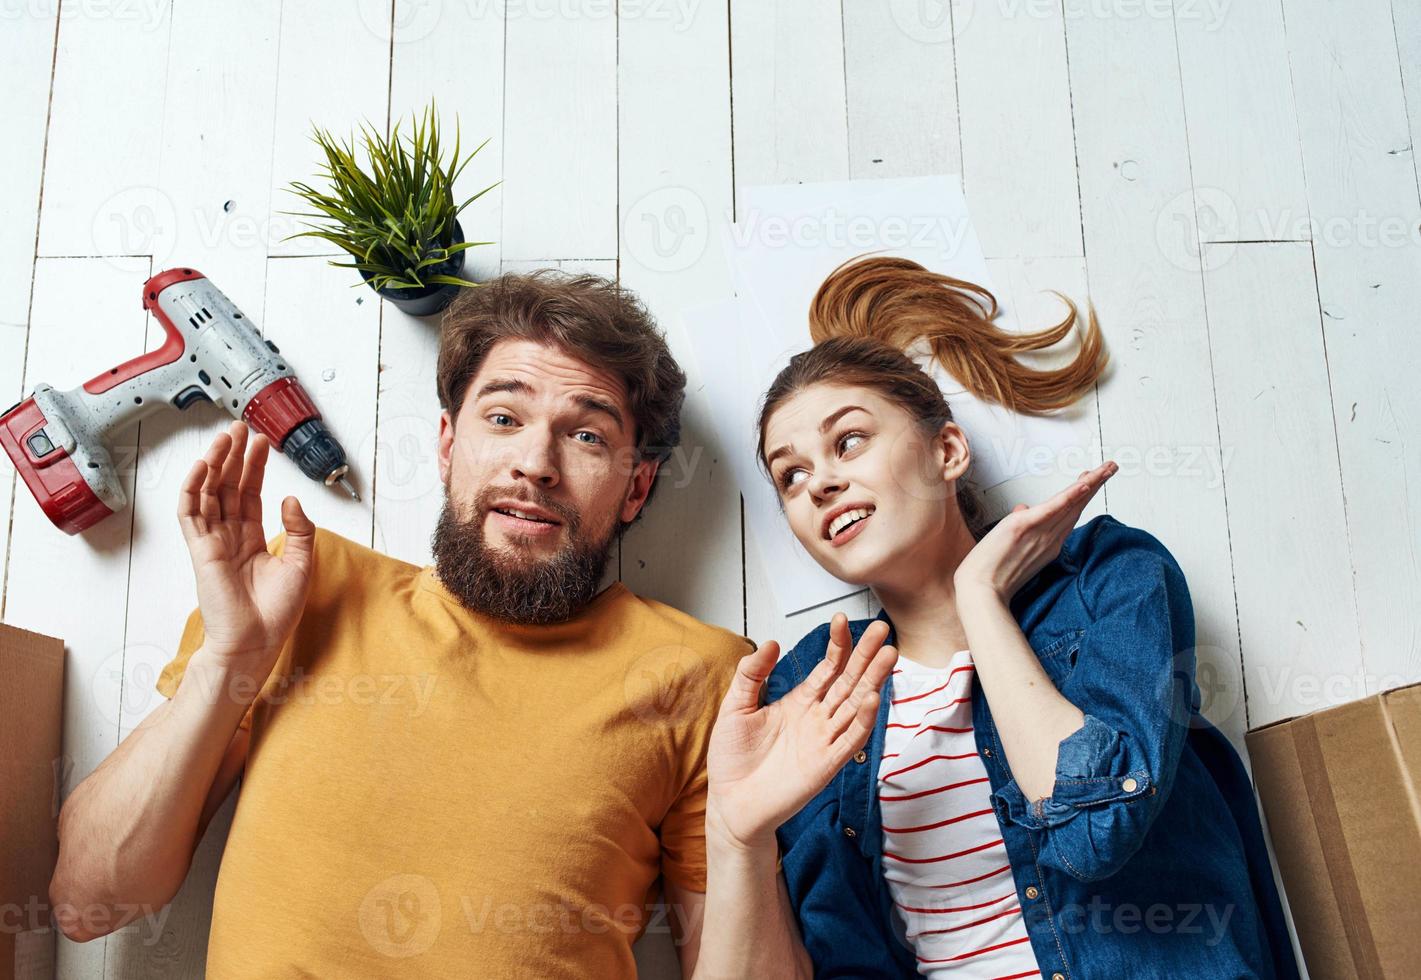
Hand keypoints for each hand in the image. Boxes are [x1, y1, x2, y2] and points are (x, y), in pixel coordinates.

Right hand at [177, 420, 315, 676]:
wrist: (257, 642)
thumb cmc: (277, 612)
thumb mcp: (302, 564)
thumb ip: (300, 530)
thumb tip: (290, 498)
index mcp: (252, 540)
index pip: (250, 494)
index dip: (254, 467)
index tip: (261, 442)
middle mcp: (230, 537)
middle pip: (228, 487)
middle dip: (234, 456)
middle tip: (240, 426)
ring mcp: (213, 542)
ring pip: (209, 493)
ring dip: (215, 463)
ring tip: (225, 436)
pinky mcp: (201, 551)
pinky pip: (191, 514)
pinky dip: (193, 489)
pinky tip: (202, 466)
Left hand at [706, 615, 897, 852]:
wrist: (729, 804)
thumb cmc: (733, 759)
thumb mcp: (735, 706)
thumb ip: (751, 674)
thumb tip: (770, 643)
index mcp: (799, 703)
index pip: (827, 668)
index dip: (836, 645)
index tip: (840, 620)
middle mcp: (817, 719)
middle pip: (849, 681)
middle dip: (865, 655)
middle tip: (880, 629)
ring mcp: (825, 741)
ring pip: (856, 705)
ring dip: (873, 680)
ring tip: (887, 654)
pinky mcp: (826, 764)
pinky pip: (850, 739)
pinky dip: (863, 719)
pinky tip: (872, 698)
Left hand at [954, 460, 1117, 601]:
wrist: (979, 592)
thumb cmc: (991, 574)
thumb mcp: (1009, 545)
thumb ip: (1021, 526)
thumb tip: (1022, 508)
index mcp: (1048, 544)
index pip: (1069, 514)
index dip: (1082, 496)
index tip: (1091, 480)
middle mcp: (1050, 539)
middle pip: (1077, 507)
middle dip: (1095, 485)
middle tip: (1111, 467)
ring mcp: (1040, 533)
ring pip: (1071, 504)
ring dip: (1091, 483)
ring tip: (1108, 468)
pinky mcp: (1024, 527)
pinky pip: (1053, 509)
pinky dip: (1070, 495)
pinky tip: (1085, 483)